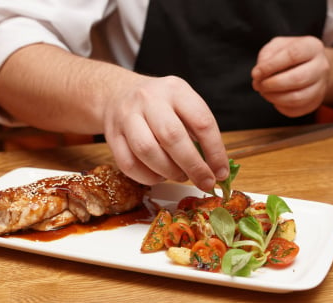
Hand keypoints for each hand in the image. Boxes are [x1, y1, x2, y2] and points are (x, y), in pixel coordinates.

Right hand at [102, 75, 229, 191]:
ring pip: (147, 151)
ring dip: (169, 172)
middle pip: (172, 136)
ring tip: (180, 175)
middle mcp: (149, 99)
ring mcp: (126, 116)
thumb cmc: (160, 105)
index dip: (215, 151)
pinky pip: (129, 164)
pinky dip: (148, 177)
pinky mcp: (111, 135)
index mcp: (175, 90)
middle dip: (193, 166)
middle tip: (205, 182)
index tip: (221, 172)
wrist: (118, 93)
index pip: (201, 121)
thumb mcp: (183, 104)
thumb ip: (199, 132)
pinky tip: (159, 175)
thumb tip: (216, 168)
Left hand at [251, 36, 329, 116]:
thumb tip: (258, 75)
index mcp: (312, 47)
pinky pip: (296, 110)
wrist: (310, 65)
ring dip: (274, 98)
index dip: (270, 66)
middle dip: (272, 84)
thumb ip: (266, 56)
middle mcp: (321, 66)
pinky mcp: (315, 102)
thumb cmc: (290, 54)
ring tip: (264, 92)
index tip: (255, 74)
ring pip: (297, 98)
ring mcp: (321, 86)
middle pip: (297, 79)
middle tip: (259, 85)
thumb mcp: (277, 46)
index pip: (292, 55)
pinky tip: (275, 98)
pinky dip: (280, 106)